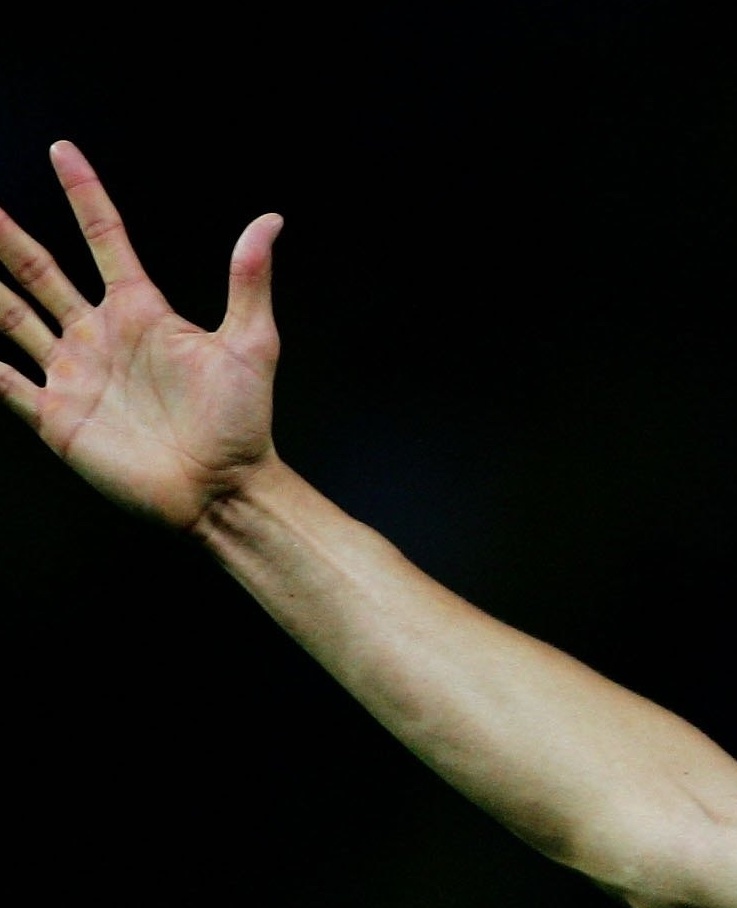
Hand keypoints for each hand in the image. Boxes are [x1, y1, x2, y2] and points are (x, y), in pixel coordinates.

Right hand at [0, 142, 282, 529]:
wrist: (222, 489)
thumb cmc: (241, 423)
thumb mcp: (250, 345)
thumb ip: (249, 281)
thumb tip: (270, 221)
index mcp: (140, 311)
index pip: (105, 237)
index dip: (83, 194)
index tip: (62, 149)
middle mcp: (98, 334)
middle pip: (38, 270)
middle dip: (5, 235)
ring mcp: (72, 372)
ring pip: (8, 315)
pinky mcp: (55, 415)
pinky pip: (1, 381)